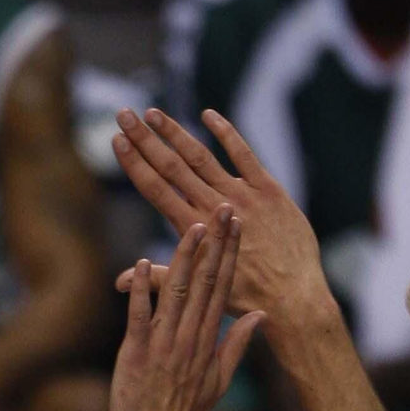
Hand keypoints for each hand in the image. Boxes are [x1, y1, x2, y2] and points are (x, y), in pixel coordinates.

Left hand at [108, 208, 261, 410]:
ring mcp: (165, 346)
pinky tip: (144, 264)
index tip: (237, 226)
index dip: (230, 255)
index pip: (223, 290)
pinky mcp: (138, 355)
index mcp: (208, 342)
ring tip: (193, 227)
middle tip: (223, 210)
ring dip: (184, 259)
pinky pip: (141, 318)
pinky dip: (142, 292)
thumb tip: (259, 318)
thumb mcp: (218, 380)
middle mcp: (190, 339)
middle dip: (215, 245)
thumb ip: (237, 345)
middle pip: (206, 284)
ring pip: (177, 295)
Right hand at [112, 108, 331, 326]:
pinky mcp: (268, 190)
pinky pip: (244, 155)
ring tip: (152, 112)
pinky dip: (226, 133)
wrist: (293, 298)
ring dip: (175, 132)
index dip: (134, 164)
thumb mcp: (200, 290)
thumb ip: (160, 277)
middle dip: (145, 139)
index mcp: (194, 231)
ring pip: (201, 157)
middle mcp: (214, 209)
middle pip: (172, 167)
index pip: (156, 190)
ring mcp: (241, 196)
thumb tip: (118, 283)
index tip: (116, 140)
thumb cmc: (246, 297)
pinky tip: (208, 115)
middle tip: (123, 114)